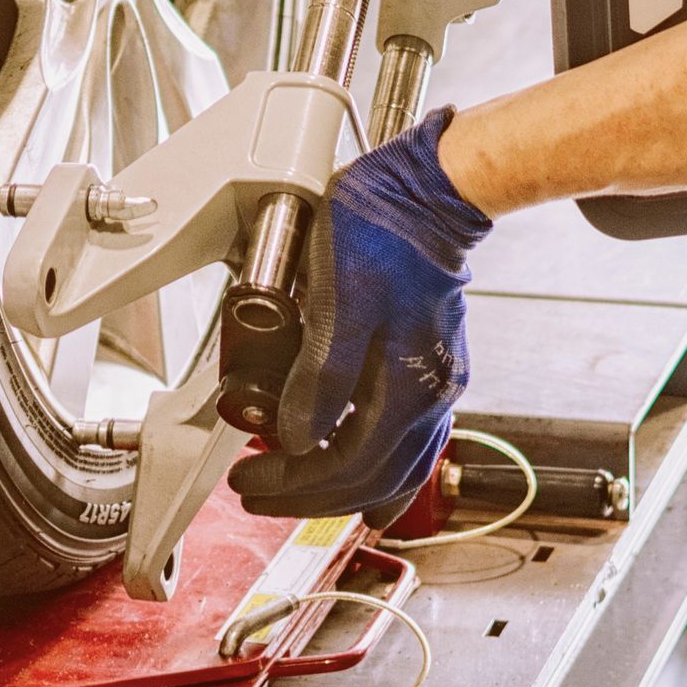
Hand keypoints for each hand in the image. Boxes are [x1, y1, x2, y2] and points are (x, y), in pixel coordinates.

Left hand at [228, 107, 490, 527]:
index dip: (293, 482)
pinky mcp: (432, 363)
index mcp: (408, 388)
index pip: (347, 466)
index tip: (249, 481)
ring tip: (301, 493)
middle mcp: (430, 396)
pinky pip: (410, 440)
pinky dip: (380, 464)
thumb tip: (299, 438)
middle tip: (258, 491)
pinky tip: (363, 467)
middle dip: (309, 495)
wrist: (428, 191)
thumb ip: (323, 375)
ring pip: (397, 466)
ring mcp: (436, 382)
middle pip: (372, 478)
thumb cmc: (382, 234)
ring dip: (345, 487)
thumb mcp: (338, 300)